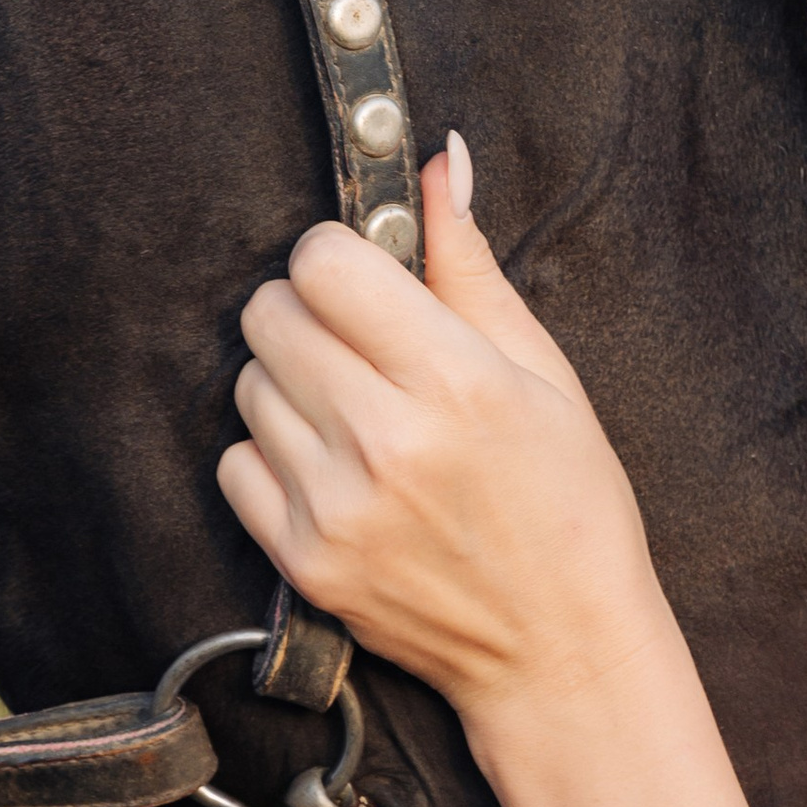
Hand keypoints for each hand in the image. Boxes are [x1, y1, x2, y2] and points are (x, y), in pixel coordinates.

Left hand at [217, 139, 675, 738]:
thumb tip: (438, 158)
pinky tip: (333, 469)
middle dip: (308, 311)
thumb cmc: (570, 503)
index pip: (324, 263)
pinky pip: (236, 465)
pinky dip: (272, 455)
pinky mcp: (304, 561)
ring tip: (356, 414)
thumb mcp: (544, 371)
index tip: (367, 278)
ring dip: (291, 384)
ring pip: (248, 386)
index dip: (341, 256)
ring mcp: (336, 506)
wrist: (563, 648)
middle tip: (358, 344)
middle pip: (271, 315)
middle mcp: (385, 440)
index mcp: (454, 378)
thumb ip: (469, 264)